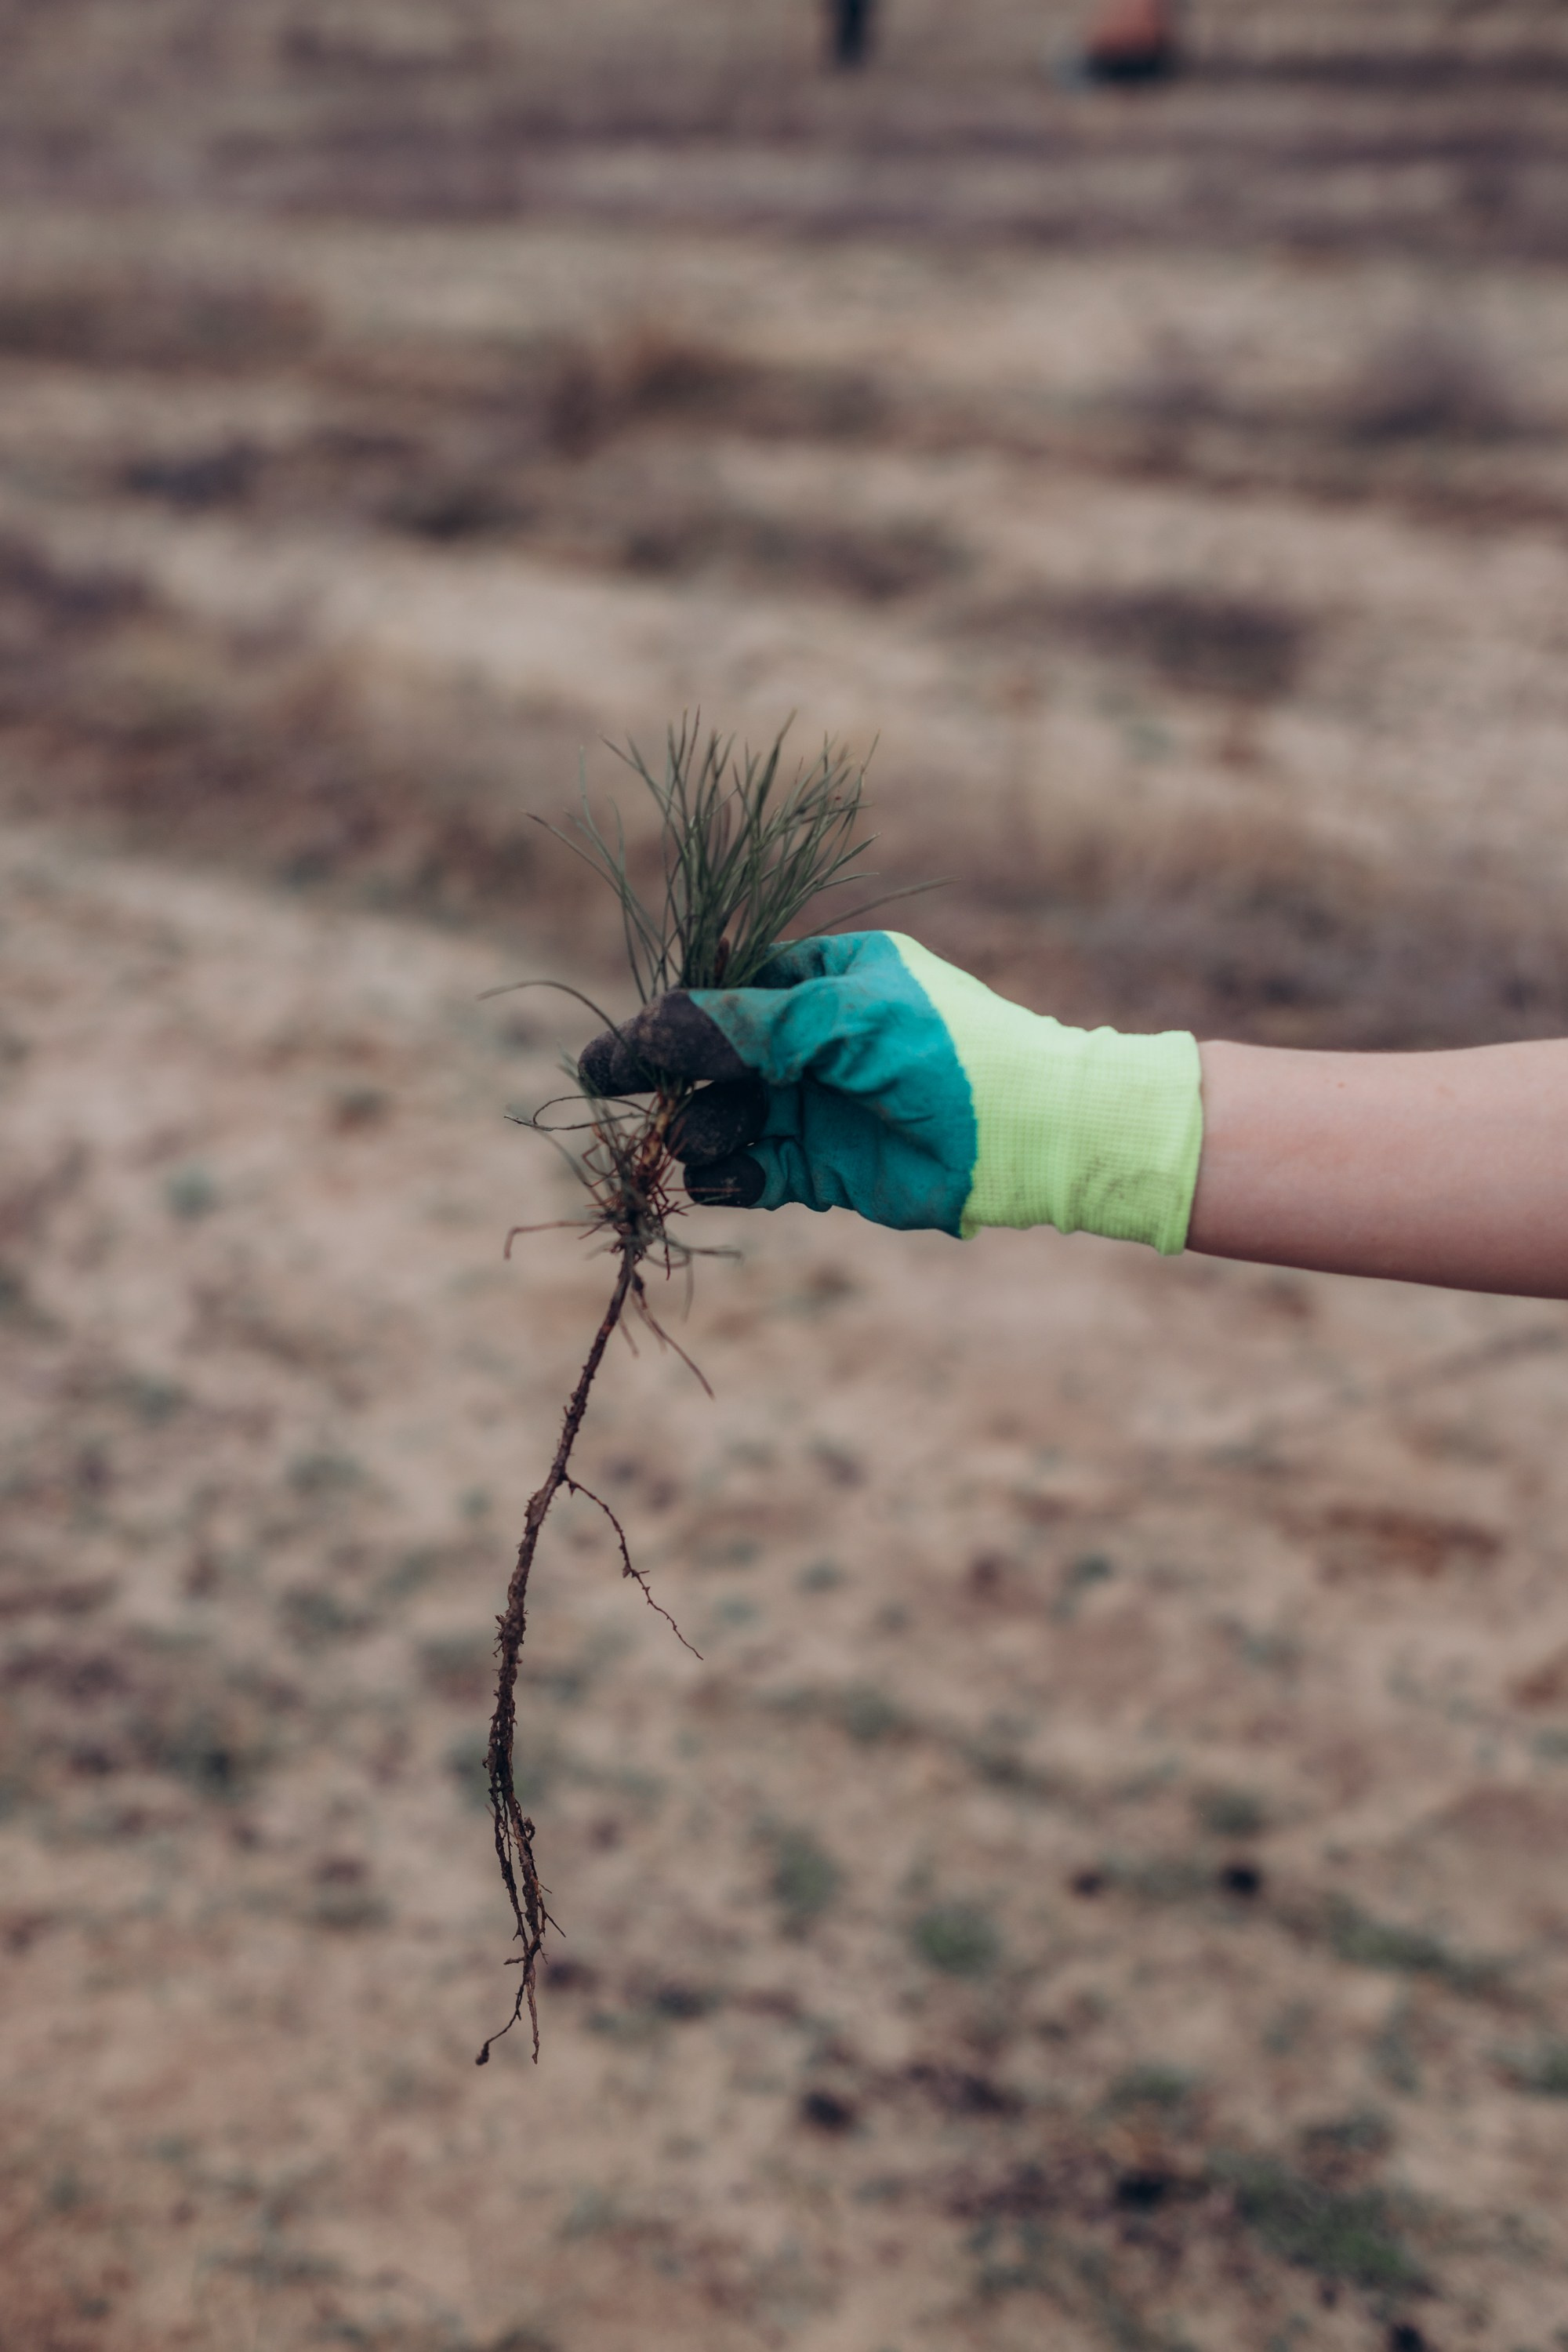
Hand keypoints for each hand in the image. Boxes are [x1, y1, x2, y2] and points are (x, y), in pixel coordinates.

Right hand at [579, 931, 1202, 1247]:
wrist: (1029, 1136)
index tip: (614, 1058)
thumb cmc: (946, 1052)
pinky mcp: (824, 1171)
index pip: (725, 992)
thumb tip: (652, 1028)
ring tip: (704, 1144)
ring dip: (705, 1133)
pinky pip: (753, 1174)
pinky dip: (730, 1180)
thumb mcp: (838, 1018)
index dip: (669, 1022)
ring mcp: (817, 1107)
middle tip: (636, 1105)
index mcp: (824, 980)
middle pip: (714, 1061)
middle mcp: (815, 1042)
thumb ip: (744, 1024)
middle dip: (678, 1084)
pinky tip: (721, 1180)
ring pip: (726, 1120)